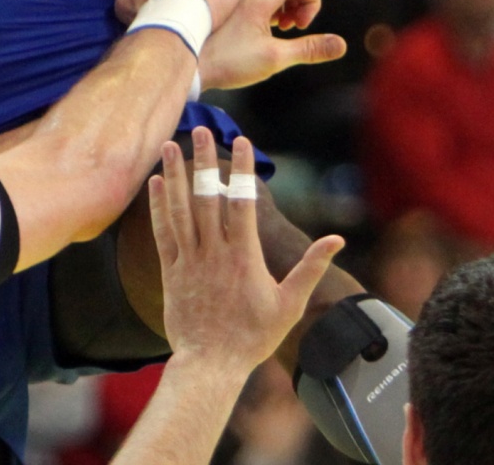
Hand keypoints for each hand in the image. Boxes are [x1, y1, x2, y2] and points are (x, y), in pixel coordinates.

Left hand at [149, 128, 342, 374]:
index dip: (241, 170)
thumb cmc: (254, 337)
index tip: (241, 142)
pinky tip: (156, 183)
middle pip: (207, 197)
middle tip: (202, 129)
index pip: (242, 202)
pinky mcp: (170, 271)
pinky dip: (158, 206)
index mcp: (244, 256)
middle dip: (205, 160)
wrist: (211, 365)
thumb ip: (311, 267)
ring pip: (180, 209)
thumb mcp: (290, 303)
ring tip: (170, 145)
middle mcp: (213, 252)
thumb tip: (337, 239)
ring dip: (175, 175)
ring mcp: (189, 260)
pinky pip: (162, 232)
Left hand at [199, 0, 344, 91]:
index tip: (298, 26)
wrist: (179, 57)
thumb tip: (342, 45)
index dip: (312, 1)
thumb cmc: (225, 61)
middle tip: (284, 27)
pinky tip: (243, 20)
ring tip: (266, 25)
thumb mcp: (274, 58)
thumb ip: (309, 48)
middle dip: (294, 1)